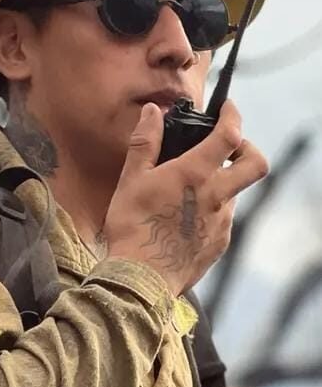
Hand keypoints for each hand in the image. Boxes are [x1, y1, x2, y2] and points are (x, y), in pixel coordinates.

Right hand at [102, 100, 268, 295]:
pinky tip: (185, 217)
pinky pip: (222, 219)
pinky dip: (211, 209)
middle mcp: (217, 196)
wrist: (140, 278)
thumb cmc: (132, 226)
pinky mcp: (219, 243)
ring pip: (235, 193)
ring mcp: (222, 222)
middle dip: (247, 148)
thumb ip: (145, 142)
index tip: (227, 108)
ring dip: (221, 183)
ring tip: (191, 188)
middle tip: (228, 147)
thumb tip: (154, 112)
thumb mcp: (130, 179)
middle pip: (255, 164)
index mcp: (195, 175)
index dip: (232, 116)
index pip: (229, 135)